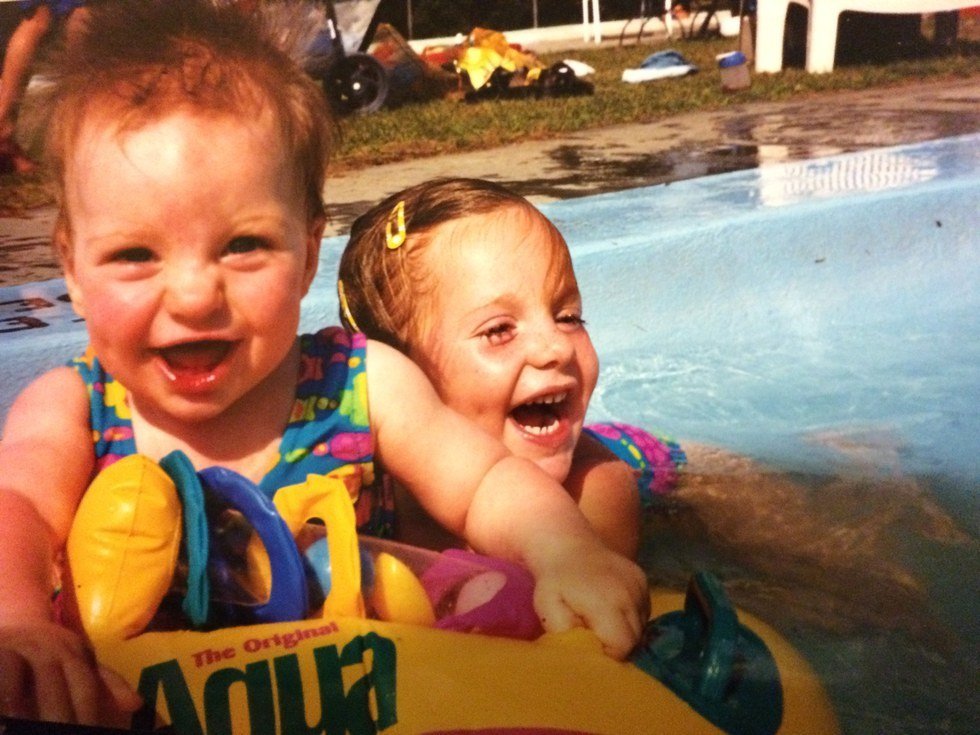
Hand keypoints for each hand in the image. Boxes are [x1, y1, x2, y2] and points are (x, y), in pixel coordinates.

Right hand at [0, 622, 141, 725]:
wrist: (16, 616)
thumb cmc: (52, 650)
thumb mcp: (81, 660)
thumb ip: (106, 682)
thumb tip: (135, 705)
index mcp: (73, 652)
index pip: (84, 686)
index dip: (86, 713)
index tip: (89, 732)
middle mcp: (45, 648)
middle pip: (52, 688)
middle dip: (58, 717)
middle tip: (62, 733)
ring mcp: (14, 648)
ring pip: (15, 686)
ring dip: (19, 711)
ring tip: (23, 729)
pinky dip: (2, 700)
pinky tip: (5, 718)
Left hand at [529, 540, 649, 659]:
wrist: (567, 545)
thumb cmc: (554, 581)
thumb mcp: (547, 609)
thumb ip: (566, 634)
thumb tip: (584, 652)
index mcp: (605, 603)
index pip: (623, 645)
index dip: (610, 654)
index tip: (595, 648)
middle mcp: (628, 594)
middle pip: (635, 637)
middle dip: (619, 644)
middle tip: (598, 637)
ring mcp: (638, 585)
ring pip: (642, 624)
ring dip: (626, 629)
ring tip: (604, 621)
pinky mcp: (642, 579)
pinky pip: (644, 609)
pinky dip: (632, 615)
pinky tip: (614, 609)